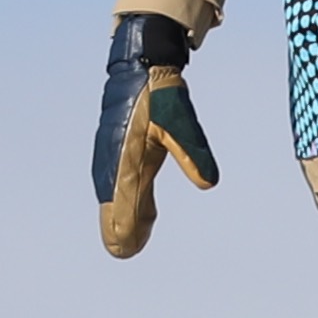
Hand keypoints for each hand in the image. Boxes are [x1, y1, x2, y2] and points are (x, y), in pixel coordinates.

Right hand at [93, 13, 216, 257]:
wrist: (142, 67)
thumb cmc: (161, 95)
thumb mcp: (181, 121)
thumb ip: (193, 152)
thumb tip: (209, 183)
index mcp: (123, 159)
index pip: (120, 207)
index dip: (125, 230)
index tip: (130, 249)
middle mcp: (110, 163)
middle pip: (110, 210)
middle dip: (121, 231)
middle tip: (131, 250)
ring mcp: (108, 159)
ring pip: (112, 201)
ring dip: (124, 220)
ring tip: (135, 241)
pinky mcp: (113, 155)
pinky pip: (116, 189)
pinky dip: (126, 205)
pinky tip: (141, 216)